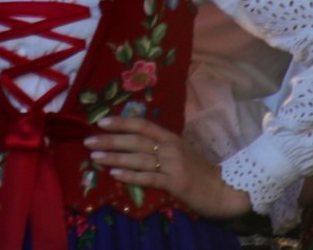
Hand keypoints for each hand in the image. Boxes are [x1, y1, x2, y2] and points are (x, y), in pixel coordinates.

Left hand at [84, 116, 250, 218]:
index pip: (142, 124)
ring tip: (95, 157)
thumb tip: (133, 142)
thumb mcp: (181, 152)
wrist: (224, 190)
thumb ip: (161, 146)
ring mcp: (173, 164)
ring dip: (114, 157)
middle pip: (135, 140)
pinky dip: (131, 176)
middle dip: (110, 140)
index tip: (100, 122)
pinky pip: (149, 178)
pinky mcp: (175, 183)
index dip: (121, 122)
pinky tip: (115, 176)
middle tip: (88, 141)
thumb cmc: (200, 172)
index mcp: (171, 137)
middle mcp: (170, 147)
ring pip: (138, 158)